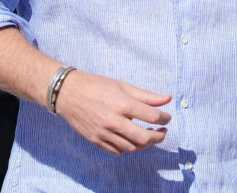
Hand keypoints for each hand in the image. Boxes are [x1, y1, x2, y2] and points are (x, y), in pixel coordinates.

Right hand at [55, 70, 172, 154]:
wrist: (68, 94)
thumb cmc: (97, 86)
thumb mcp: (123, 86)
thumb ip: (147, 96)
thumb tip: (168, 98)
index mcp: (122, 104)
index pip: (151, 116)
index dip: (164, 118)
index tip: (166, 117)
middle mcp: (113, 121)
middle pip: (144, 138)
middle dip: (158, 137)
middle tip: (163, 131)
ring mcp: (103, 133)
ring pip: (132, 147)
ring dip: (145, 144)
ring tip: (149, 135)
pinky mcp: (95, 140)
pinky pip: (117, 151)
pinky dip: (128, 147)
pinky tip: (131, 139)